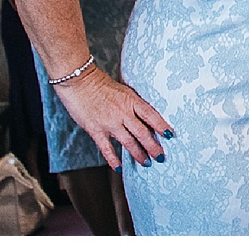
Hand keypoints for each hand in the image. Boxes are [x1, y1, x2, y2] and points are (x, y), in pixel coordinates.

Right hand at [52, 65, 173, 168]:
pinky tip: (118, 168)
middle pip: (142, 132)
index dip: (161, 126)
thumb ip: (132, 103)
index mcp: (130, 100)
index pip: (151, 115)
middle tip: (161, 157)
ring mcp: (109, 122)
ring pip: (128, 142)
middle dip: (153, 147)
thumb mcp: (122, 90)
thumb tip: (144, 116)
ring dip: (138, 154)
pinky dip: (113, 159)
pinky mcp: (95, 129)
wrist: (77, 80)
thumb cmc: (98, 83)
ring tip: (146, 163)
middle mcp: (122, 112)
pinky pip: (107, 148)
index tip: (170, 135)